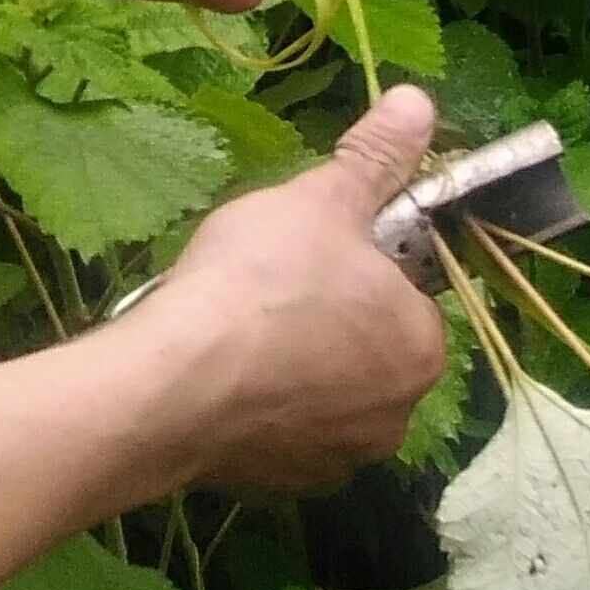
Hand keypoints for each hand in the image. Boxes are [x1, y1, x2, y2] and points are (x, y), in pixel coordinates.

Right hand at [151, 85, 446, 495]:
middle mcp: (396, 416)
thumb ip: (377, 155)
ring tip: (235, 323)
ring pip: (322, 390)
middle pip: (368, 344)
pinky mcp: (278, 487)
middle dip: (328, 314)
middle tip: (270, 278)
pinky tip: (217, 371)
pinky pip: (277, 431)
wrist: (168, 387)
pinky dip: (256, 404)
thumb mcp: (322, 199)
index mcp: (421, 347)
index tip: (314, 244)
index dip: (364, 261)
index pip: (409, 293)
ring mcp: (336, 461)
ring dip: (292, 363)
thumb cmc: (259, 282)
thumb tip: (420, 102)